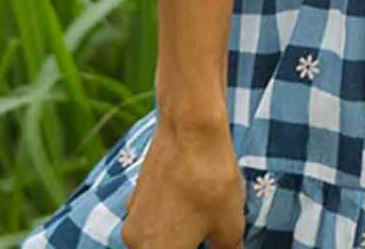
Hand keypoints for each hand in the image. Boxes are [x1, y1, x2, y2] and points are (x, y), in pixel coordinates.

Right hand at [115, 120, 246, 248]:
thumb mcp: (231, 226)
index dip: (202, 248)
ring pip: (160, 236)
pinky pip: (156, 214)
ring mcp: (133, 214)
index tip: (216, 243)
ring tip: (210, 215)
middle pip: (167, 248)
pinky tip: (196, 198)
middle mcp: (136, 241)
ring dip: (182, 232)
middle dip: (191, 243)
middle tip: (215, 234)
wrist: (191, 128)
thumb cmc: (211, 181)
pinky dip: (174, 214)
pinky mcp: (137, 191)